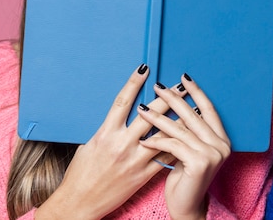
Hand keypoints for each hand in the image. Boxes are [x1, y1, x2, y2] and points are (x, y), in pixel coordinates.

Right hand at [35, 64, 178, 219]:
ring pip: (162, 135)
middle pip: (150, 114)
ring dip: (180, 120)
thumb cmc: (80, 174)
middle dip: (167, 98)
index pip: (123, 101)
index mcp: (106, 133)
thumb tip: (120, 112)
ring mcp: (133, 160)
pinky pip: (164, 158)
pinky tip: (189, 137)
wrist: (78, 205)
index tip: (145, 67)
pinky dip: (177, 145)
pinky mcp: (141, 176)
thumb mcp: (89, 144)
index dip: (134, 82)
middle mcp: (121, 144)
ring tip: (194, 108)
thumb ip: (107, 128)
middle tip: (180, 86)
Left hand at [137, 74, 230, 219]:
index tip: (182, 77)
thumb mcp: (190, 152)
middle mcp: (222, 144)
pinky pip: (173, 145)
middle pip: (193, 114)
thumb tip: (176, 104)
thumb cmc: (185, 180)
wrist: (186, 210)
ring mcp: (212, 153)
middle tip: (158, 87)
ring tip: (143, 108)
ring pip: (180, 128)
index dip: (195, 92)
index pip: (208, 108)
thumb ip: (189, 132)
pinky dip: (157, 140)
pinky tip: (144, 138)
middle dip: (173, 98)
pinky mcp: (199, 163)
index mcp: (223, 139)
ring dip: (159, 117)